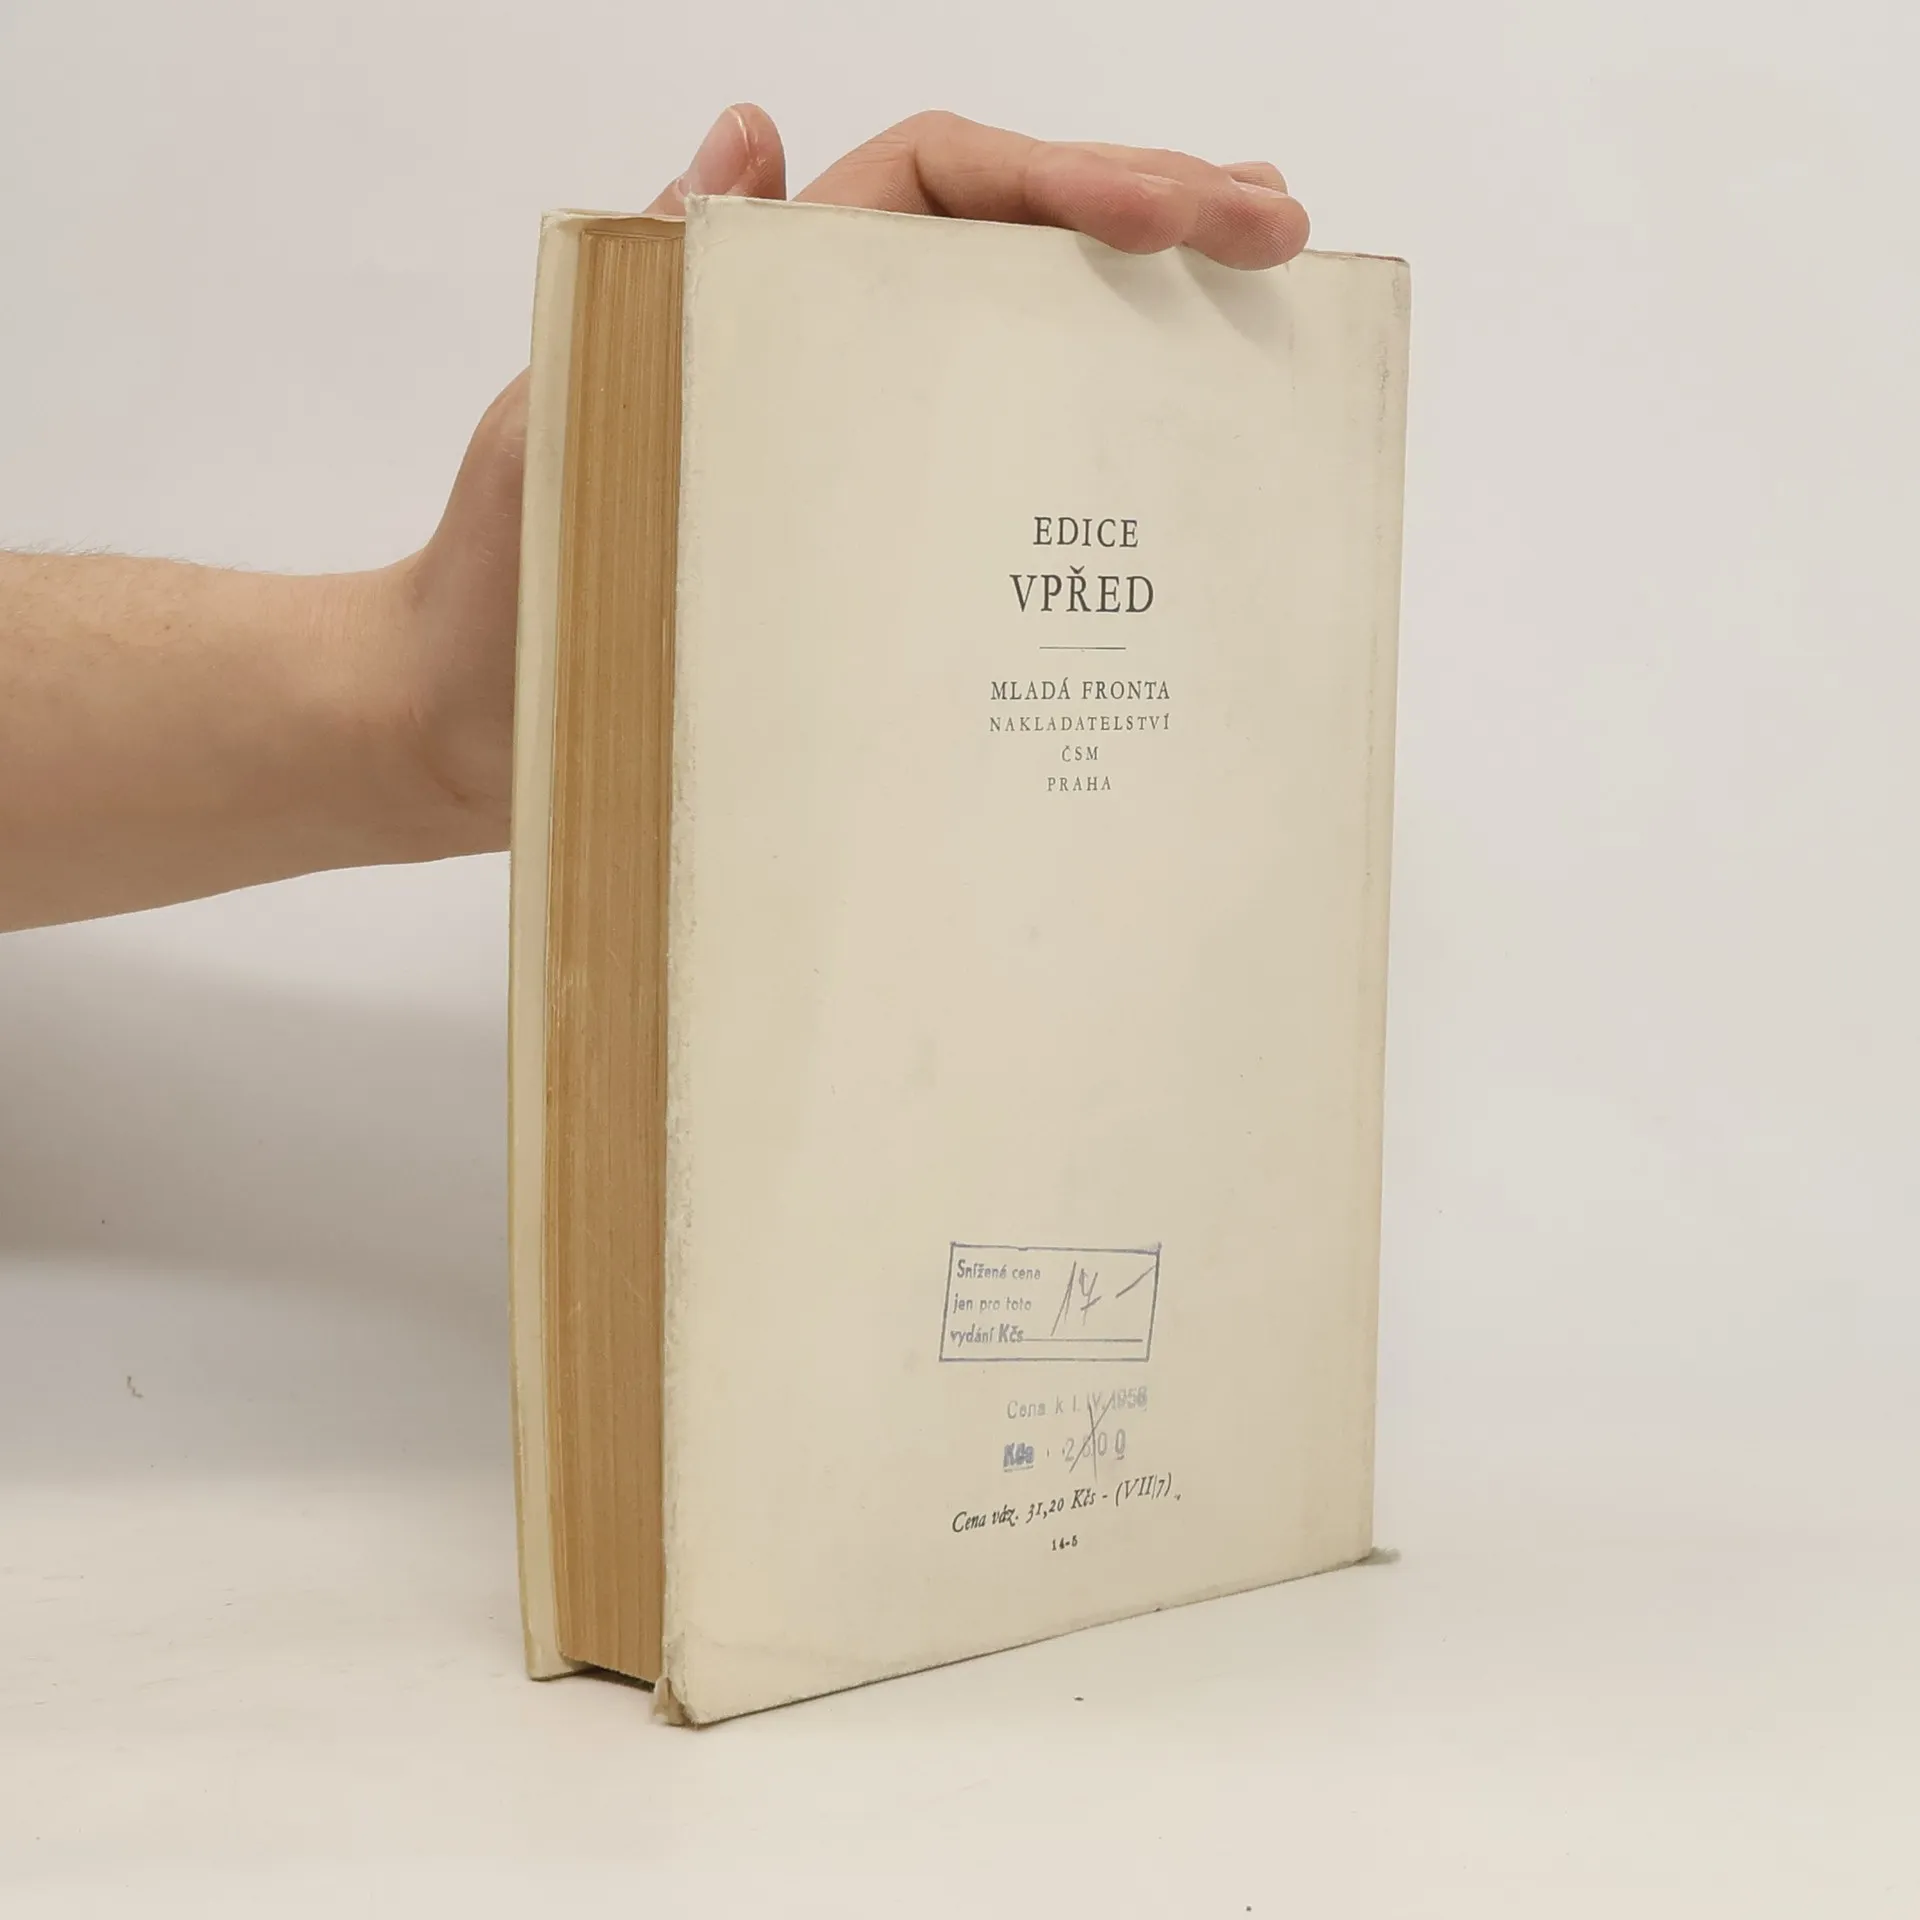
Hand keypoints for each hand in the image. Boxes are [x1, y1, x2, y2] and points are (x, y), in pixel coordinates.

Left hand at [391, 108, 1309, 855]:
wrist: (470, 731)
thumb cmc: (501, 579)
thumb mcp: (568, 413)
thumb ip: (650, 285)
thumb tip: (742, 132)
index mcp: (758, 302)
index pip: (933, 186)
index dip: (1063, 179)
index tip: (1181, 212)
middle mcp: (822, 361)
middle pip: (1003, 249)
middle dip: (1146, 219)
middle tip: (1278, 227)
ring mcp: (852, 459)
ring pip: (1015, 357)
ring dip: (1137, 324)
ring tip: (1258, 311)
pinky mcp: (864, 561)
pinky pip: (985, 492)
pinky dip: (1078, 470)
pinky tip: (1163, 474)